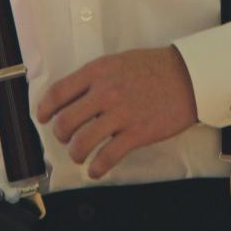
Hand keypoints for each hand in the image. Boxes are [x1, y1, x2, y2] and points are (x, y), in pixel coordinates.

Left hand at [36, 46, 197, 179]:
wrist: (188, 77)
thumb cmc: (154, 67)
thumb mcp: (118, 61)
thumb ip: (95, 76)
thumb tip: (73, 95)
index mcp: (98, 72)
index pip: (58, 93)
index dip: (44, 109)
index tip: (42, 117)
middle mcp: (105, 92)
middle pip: (65, 122)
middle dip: (60, 135)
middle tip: (66, 137)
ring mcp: (121, 114)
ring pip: (82, 143)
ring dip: (76, 154)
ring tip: (80, 154)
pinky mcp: (136, 134)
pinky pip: (107, 157)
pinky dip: (96, 168)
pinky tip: (96, 169)